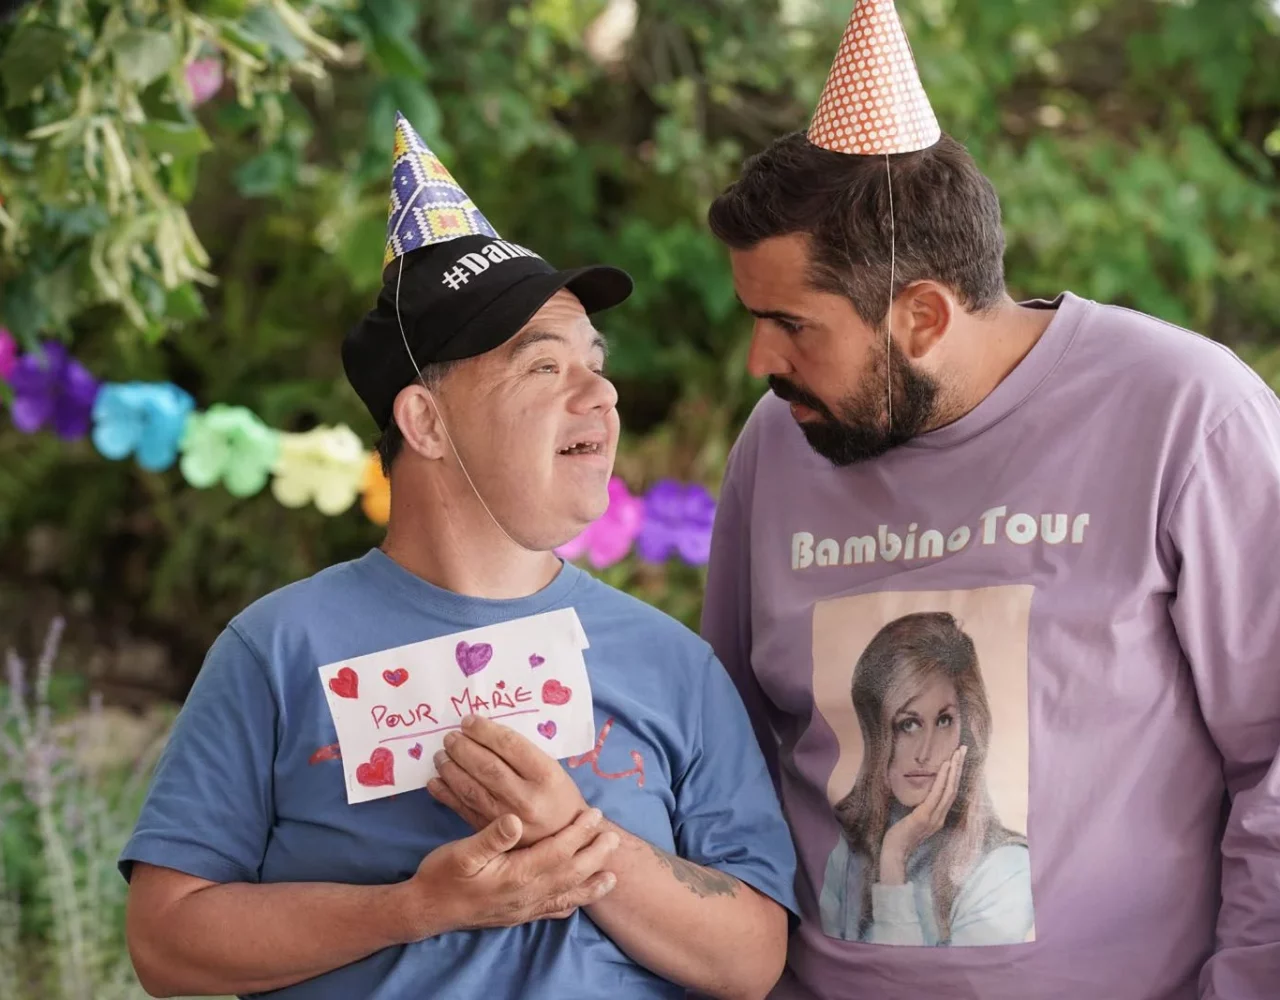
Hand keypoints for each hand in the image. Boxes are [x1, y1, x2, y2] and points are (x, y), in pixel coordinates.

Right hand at [400, 809, 618, 939]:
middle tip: (612, 837)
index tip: (593, 814)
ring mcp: (524, 909)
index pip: (557, 852)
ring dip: (590, 884)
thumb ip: (490, 837)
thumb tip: (515, 820)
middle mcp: (526, 895)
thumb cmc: (442, 876)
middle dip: (593, 855)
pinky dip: (572, 904)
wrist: (427, 910)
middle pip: (570, 873)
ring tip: (612, 876)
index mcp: (516, 875)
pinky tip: (580, 900)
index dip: (577, 833)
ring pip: (566, 895)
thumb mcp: (460, 852)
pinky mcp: (519, 916)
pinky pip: (553, 911)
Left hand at [429, 714, 587, 846]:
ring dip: (451, 769)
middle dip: (463, 748)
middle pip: (488, 767)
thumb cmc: (558, 796)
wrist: (564, 838)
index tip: (468, 721)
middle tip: (450, 737)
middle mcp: (527, 798)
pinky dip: (446, 795)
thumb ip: (523, 754)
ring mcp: (508, 820)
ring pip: (472, 789)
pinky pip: (464, 810)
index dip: (485, 731)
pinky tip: (435, 782)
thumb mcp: (553, 769)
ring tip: (440, 755)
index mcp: (546, 776)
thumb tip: (484, 733)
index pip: (510, 745)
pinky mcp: (493, 834)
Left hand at [878, 745, 966, 885]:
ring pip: (948, 790)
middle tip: (963, 750)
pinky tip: (945, 767)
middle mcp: (940, 817)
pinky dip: (942, 780)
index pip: (950, 793)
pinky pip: (935, 795)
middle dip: (959, 768)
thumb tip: (923, 793)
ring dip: (954, 770)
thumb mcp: (914, 819)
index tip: (959, 759)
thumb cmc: (900, 835)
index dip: (956, 776)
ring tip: (957, 754)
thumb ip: (922, 808)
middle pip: (954, 789)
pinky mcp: (924, 816)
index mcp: (938, 817)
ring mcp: (934, 817)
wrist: (894, 853)